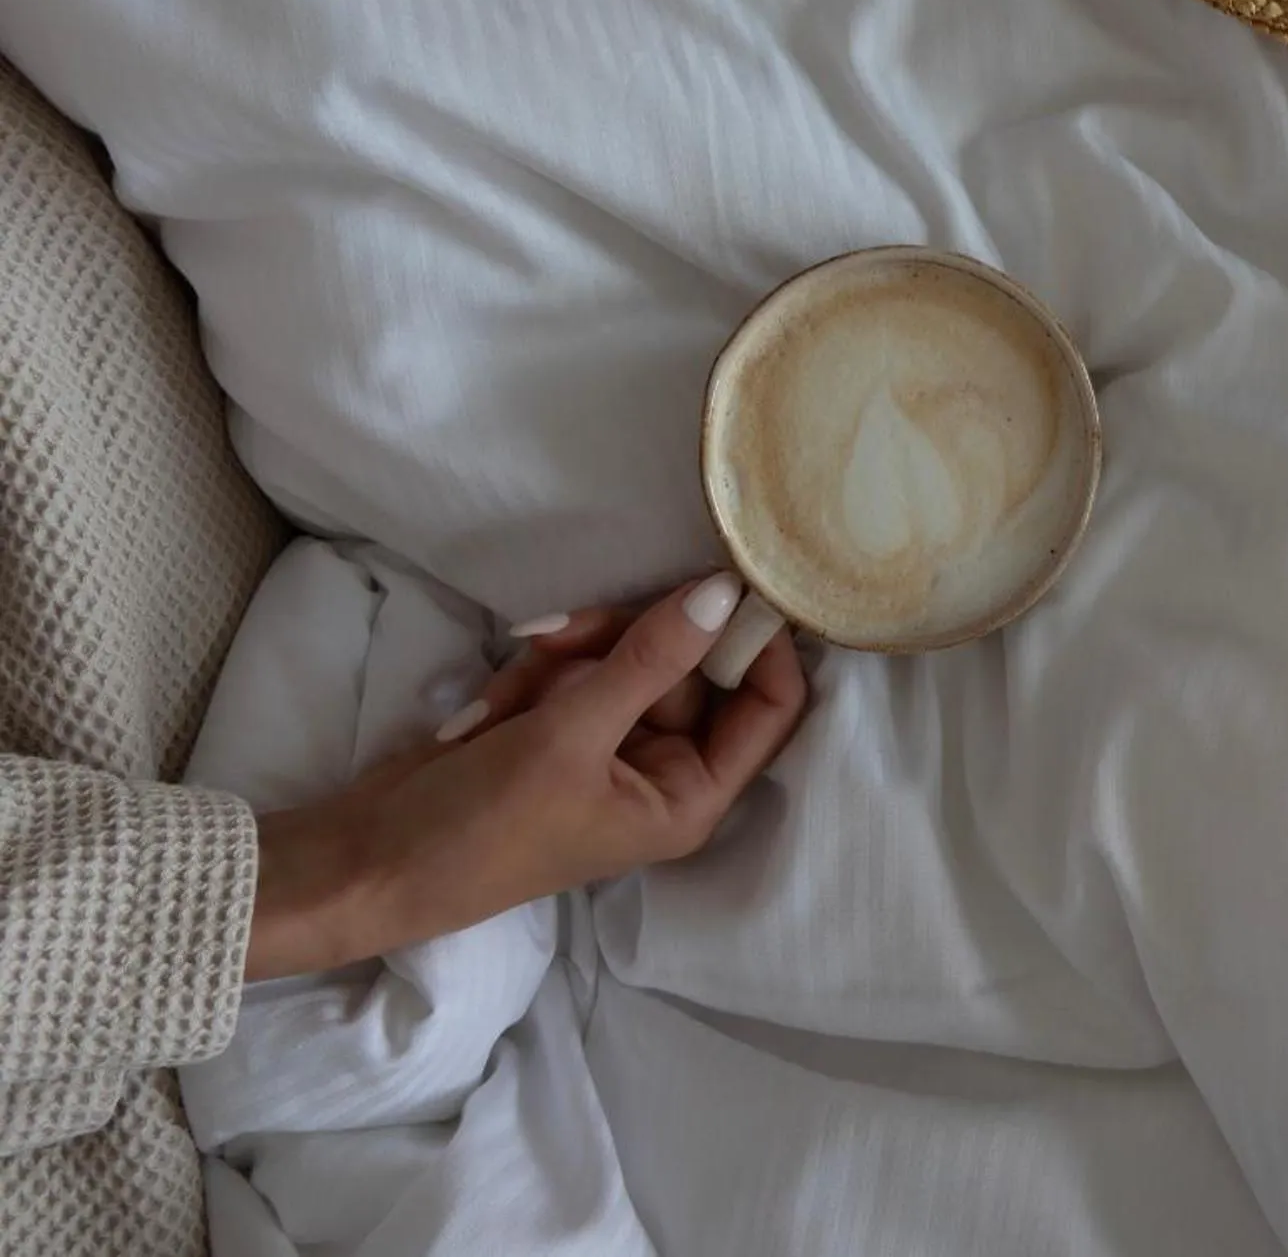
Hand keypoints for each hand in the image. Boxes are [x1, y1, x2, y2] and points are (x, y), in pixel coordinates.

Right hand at [246, 574, 807, 979]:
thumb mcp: (568, 738)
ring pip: (625, 655)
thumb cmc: (480, 826)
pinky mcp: (560, 725)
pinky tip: (488, 707)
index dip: (758, 643)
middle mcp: (664, 770)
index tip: (726, 578)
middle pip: (688, 665)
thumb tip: (723, 593)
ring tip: (515, 683)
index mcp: (692, 796)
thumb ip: (650, 659)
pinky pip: (574, 668)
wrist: (366, 861)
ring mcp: (611, 744)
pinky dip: (533, 674)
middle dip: (623, 639)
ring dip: (568, 655)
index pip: (770, 706)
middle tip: (564, 631)